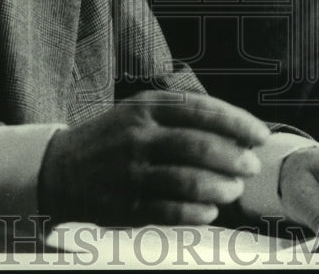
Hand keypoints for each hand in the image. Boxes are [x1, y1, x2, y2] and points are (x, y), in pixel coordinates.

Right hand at [40, 90, 268, 225]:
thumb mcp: (140, 111)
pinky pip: (169, 211)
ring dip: (220, 187)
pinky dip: (196, 213)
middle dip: (234, 157)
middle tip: (251, 166)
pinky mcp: (123, 204)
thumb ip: (182, 116)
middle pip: (198, 146)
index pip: (201, 109)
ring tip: (234, 190)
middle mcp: (138, 135)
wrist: (58, 168)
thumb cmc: (112, 138)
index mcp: (146, 106)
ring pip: (187, 181)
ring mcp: (130, 171)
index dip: (237, 123)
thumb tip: (236, 133)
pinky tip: (210, 211)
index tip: (260, 134)